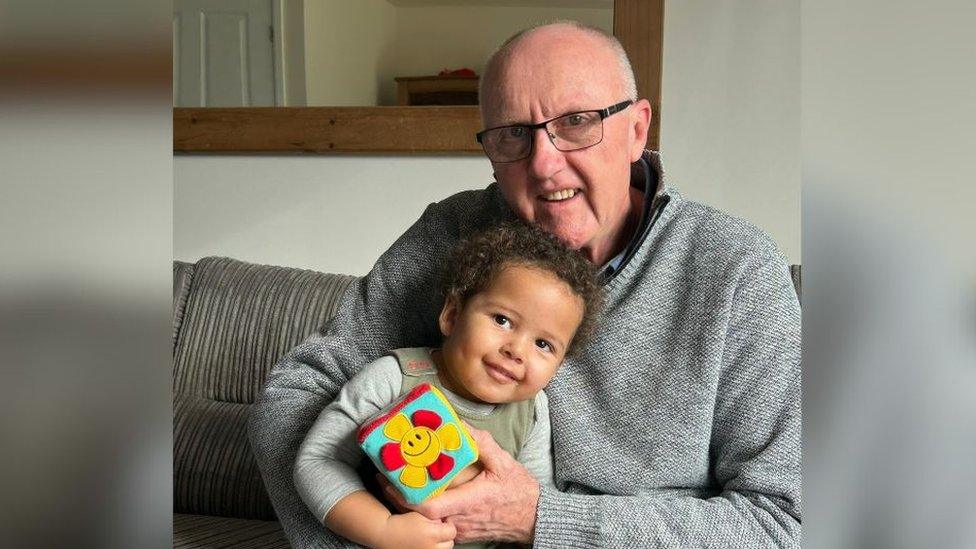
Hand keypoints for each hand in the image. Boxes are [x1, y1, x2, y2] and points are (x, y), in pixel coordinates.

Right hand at [377, 511, 454, 548]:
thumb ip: (436, 517)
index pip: (452, 531)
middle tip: (436, 531)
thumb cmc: (403, 521)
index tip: (442, 523)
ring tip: (430, 538)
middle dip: (445, 537)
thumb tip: (446, 520)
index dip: (448, 526)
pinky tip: (425, 544)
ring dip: (440, 545)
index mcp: (432, 534)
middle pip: (449, 544)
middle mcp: (431, 547)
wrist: (386, 534)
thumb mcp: (421, 514)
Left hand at [380, 424, 539, 543]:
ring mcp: (459, 529)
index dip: (405, 497)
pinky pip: (435, 526)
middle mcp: (460, 520)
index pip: (430, 507)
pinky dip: (422, 513)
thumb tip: (461, 425)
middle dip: (398, 498)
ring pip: (425, 522)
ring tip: (394, 483)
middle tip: (383, 477)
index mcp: (470, 501)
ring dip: (408, 505)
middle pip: (419, 516)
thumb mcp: (504, 462)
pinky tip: (415, 495)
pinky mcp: (460, 534)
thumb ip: (483, 443)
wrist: (534, 518)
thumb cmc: (519, 491)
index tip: (390, 480)